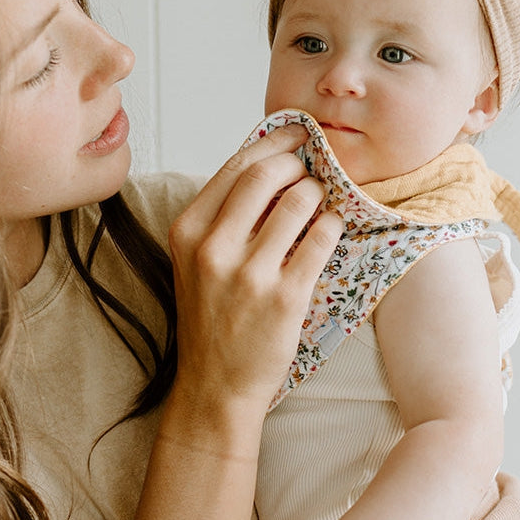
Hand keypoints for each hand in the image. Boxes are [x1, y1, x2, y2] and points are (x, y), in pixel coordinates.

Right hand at [167, 124, 341, 410]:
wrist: (215, 386)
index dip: (275, 142)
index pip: (236, 165)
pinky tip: (330, 229)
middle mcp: (212, 249)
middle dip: (300, 161)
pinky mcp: (284, 298)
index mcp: (187, 231)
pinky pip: (322, 239)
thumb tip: (271, 164)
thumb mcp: (196, 261)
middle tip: (315, 165)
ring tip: (322, 202)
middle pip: (266, 175)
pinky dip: (333, 225)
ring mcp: (248, 274)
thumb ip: (223, 216)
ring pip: (300, 202)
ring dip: (320, 193)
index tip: (298, 134)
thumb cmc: (211, 319)